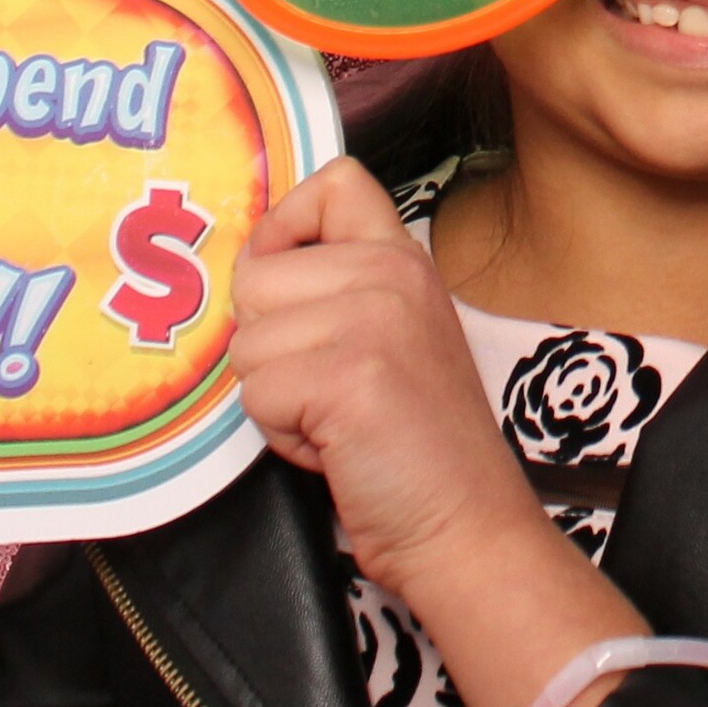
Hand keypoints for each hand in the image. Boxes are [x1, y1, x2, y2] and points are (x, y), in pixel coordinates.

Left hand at [230, 159, 552, 594]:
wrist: (463, 524)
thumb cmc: (413, 445)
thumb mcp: (389, 336)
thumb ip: (334, 290)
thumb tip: (244, 273)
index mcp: (404, 258)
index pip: (331, 182)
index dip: (282, 230)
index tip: (286, 287)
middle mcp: (394, 273)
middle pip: (255, 276)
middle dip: (269, 346)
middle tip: (328, 389)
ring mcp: (375, 320)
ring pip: (246, 343)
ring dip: (274, 397)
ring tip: (335, 420)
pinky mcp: (350, 376)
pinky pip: (257, 394)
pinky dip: (282, 435)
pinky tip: (334, 446)